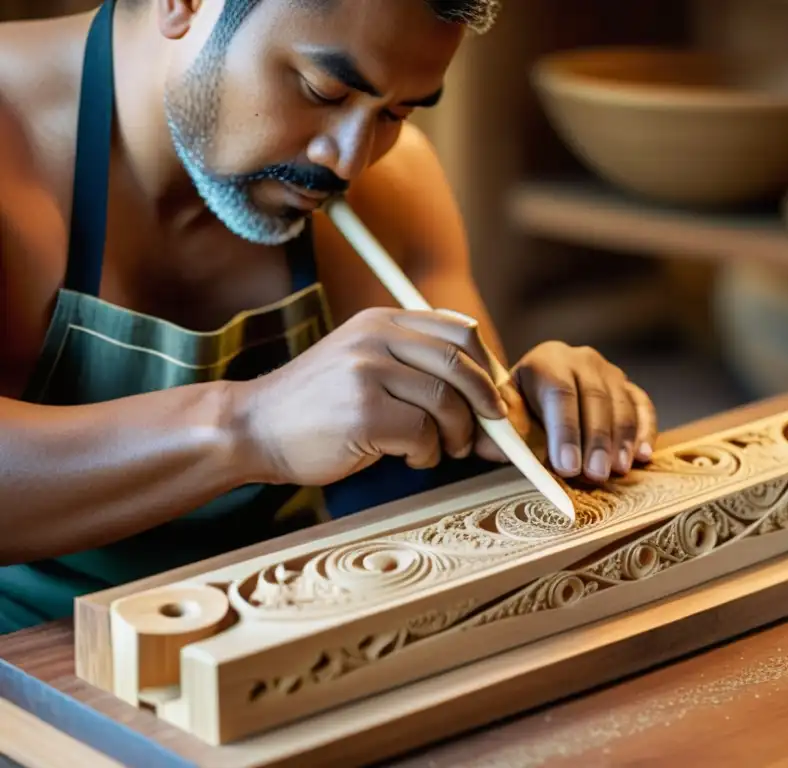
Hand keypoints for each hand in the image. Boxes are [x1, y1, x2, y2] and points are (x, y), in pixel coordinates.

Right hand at [230, 307, 507, 486]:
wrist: (253, 428)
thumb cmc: (319, 407)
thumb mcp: (365, 365)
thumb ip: (417, 366)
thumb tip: (492, 398)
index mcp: (382, 320)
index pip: (461, 331)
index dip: (488, 368)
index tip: (494, 400)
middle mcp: (376, 337)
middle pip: (461, 362)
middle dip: (485, 404)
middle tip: (487, 434)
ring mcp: (367, 372)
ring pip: (447, 401)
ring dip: (456, 435)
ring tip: (441, 450)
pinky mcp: (363, 412)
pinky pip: (423, 433)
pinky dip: (428, 453)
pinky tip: (411, 458)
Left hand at [476, 341, 657, 482]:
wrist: (533, 396)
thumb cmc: (517, 413)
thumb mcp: (502, 416)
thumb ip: (507, 429)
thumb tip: (511, 447)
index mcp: (545, 361)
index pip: (559, 393)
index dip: (565, 431)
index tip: (566, 465)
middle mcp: (580, 359)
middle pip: (595, 397)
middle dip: (596, 440)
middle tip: (595, 474)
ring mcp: (608, 371)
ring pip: (621, 402)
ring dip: (622, 440)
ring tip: (617, 471)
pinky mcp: (627, 387)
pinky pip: (643, 406)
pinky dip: (645, 432)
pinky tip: (642, 457)